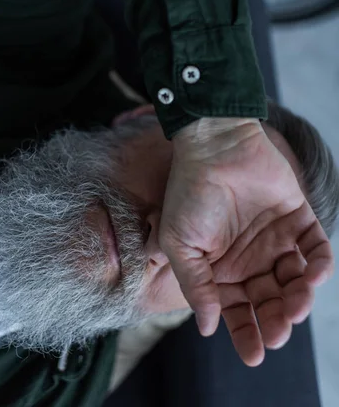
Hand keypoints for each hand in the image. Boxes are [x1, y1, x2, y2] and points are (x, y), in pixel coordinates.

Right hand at [159, 117, 334, 365]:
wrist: (213, 146)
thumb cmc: (189, 193)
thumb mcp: (180, 244)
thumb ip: (195, 286)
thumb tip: (208, 327)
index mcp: (222, 268)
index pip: (238, 311)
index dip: (246, 334)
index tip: (255, 354)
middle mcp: (251, 258)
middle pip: (271, 301)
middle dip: (277, 321)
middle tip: (278, 332)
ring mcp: (275, 239)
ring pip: (296, 281)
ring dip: (300, 298)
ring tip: (295, 306)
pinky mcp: (297, 217)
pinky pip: (316, 248)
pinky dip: (320, 265)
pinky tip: (313, 276)